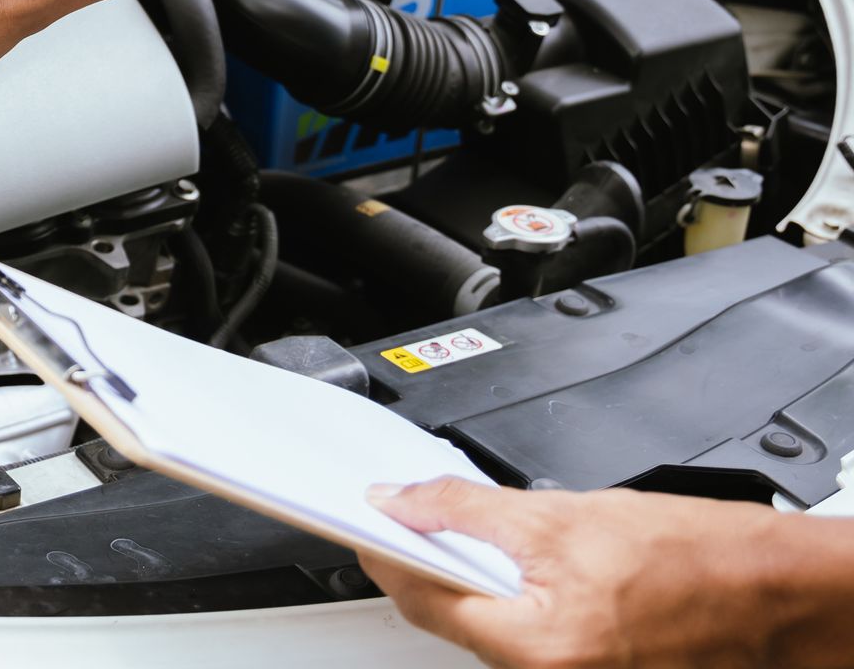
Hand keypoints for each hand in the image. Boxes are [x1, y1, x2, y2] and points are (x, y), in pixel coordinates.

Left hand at [358, 477, 803, 668]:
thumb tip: (401, 500)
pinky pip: (527, 640)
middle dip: (429, 565)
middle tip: (412, 516)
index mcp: (540, 645)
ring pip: (489, 629)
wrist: (779, 592)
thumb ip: (468, 508)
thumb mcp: (564, 514)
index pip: (424, 598)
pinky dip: (512, 603)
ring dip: (473, 583)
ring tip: (479, 537)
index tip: (365, 520)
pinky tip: (523, 570)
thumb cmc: (700, 557)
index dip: (386, 551)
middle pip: (453, 619)